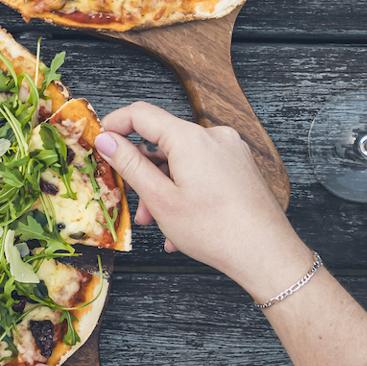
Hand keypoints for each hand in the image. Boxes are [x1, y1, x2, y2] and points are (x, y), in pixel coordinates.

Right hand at [93, 102, 311, 299]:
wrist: (266, 253)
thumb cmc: (215, 230)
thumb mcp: (160, 199)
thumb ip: (129, 165)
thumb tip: (106, 140)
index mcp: (190, 138)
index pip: (141, 114)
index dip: (114, 125)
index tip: (99, 142)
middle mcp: (213, 137)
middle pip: (163, 142)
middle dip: (143, 172)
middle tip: (131, 200)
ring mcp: (230, 151)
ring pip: (182, 160)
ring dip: (164, 187)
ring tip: (157, 221)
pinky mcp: (240, 167)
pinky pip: (202, 170)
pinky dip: (186, 190)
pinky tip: (181, 222)